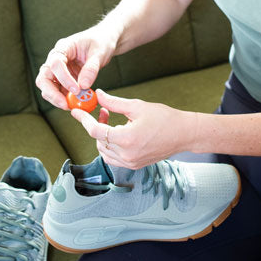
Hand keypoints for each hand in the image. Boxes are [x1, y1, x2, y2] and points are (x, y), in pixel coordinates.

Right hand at [36, 28, 117, 109]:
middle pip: (44, 78)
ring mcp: (58, 70)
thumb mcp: (100, 53)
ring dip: (57, 99)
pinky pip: (59, 92)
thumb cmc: (100, 42)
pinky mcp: (63, 79)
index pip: (55, 63)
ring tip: (73, 106)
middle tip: (66, 105)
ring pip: (48, 87)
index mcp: (63, 47)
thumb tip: (83, 86)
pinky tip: (76, 104)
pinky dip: (65, 99)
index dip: (63, 78)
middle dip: (52, 93)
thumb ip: (91, 68)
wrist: (103, 42)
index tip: (76, 90)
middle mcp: (56, 59)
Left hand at [72, 89, 200, 168]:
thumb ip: (114, 103)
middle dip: (95, 125)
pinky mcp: (134, 165)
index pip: (95, 131)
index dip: (83, 120)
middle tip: (103, 111)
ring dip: (102, 136)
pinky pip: (113, 158)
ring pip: (104, 151)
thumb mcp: (137, 106)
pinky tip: (117, 134)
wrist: (184, 134)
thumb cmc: (164, 118)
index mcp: (126, 139)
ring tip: (111, 121)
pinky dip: (109, 146)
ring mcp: (130, 162)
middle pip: (98, 141)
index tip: (76, 111)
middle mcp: (127, 154)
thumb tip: (98, 95)